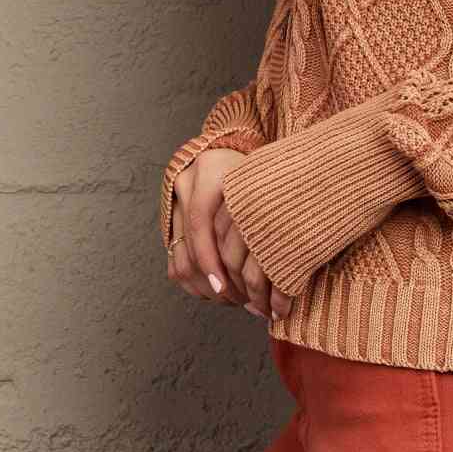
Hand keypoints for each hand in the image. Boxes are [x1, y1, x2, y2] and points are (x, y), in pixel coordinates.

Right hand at [167, 147, 294, 322]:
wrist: (238, 151)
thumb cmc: (264, 172)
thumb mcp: (267, 184)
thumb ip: (266, 215)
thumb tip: (279, 269)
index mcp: (209, 170)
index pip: (200, 224)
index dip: (212, 261)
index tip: (227, 289)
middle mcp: (186, 183)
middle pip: (189, 247)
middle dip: (212, 281)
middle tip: (238, 300)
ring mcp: (175, 202)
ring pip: (180, 259)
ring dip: (203, 286)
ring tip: (231, 298)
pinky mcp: (173, 219)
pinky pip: (175, 261)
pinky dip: (194, 281)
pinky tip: (215, 290)